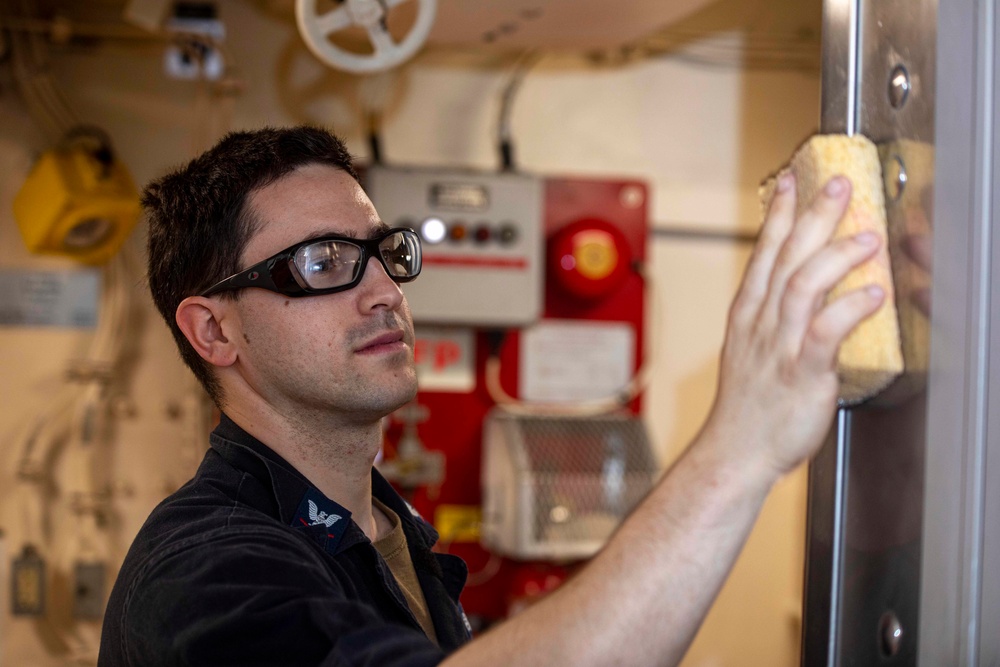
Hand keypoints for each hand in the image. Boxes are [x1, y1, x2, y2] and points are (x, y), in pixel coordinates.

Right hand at [704, 173, 885, 477]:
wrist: (736, 450)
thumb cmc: (748, 407)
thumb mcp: (749, 351)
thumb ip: (773, 318)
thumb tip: (799, 292)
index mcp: (747, 314)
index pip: (764, 253)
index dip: (781, 215)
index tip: (794, 182)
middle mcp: (761, 324)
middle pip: (786, 258)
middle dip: (813, 216)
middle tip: (839, 185)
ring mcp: (779, 347)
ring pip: (804, 286)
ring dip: (836, 256)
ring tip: (867, 236)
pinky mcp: (802, 373)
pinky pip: (826, 333)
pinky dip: (849, 310)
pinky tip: (873, 294)